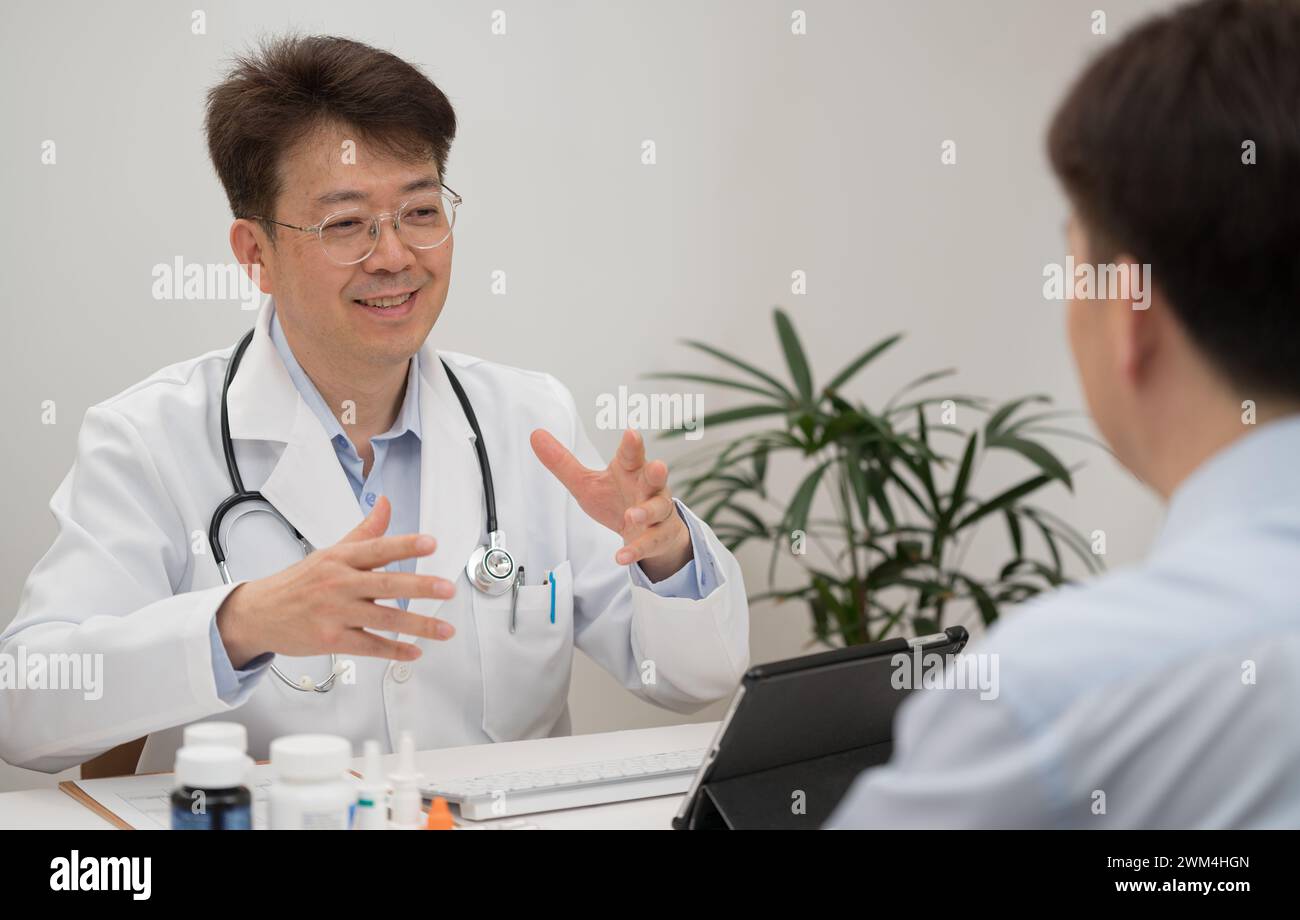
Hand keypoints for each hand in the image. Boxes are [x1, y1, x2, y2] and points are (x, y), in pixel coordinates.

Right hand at [215, 496, 456, 668]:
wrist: (258, 613)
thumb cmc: (299, 582)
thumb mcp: (331, 552)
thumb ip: (365, 532)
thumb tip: (386, 504)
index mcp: (340, 559)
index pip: (377, 548)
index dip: (405, 545)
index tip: (431, 543)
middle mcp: (339, 583)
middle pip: (384, 585)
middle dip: (419, 587)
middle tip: (447, 588)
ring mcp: (334, 613)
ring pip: (383, 619)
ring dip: (418, 626)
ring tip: (444, 629)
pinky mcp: (331, 639)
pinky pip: (369, 646)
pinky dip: (393, 650)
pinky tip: (415, 651)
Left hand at [530, 428, 692, 581]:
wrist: (647, 530)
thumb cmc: (617, 499)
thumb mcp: (586, 483)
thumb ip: (563, 462)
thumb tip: (536, 435)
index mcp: (630, 470)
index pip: (631, 455)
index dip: (631, 445)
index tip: (630, 434)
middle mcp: (647, 488)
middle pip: (654, 477)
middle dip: (656, 472)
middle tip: (656, 466)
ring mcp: (657, 511)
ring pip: (658, 509)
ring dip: (646, 512)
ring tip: (631, 515)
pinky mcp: (659, 536)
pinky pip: (650, 542)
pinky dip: (636, 549)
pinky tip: (621, 556)